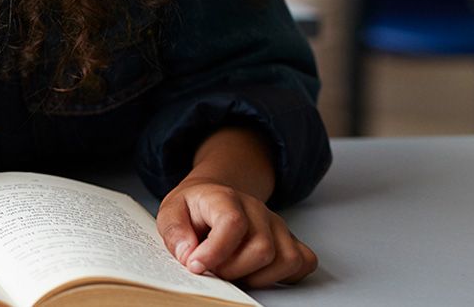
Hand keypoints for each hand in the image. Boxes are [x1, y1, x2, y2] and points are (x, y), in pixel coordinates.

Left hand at [157, 177, 317, 287]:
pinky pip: (303, 262)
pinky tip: (258, 271)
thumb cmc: (194, 208)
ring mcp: (277, 225)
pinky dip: (283, 276)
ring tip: (233, 269)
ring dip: (256, 276)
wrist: (213, 197)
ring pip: (285, 260)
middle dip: (233, 270)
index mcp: (226, 197)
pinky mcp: (289, 239)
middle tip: (213, 268)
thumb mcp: (171, 211)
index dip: (215, 251)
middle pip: (262, 249)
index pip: (233, 223)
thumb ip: (175, 231)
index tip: (196, 266)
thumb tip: (188, 254)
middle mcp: (257, 209)